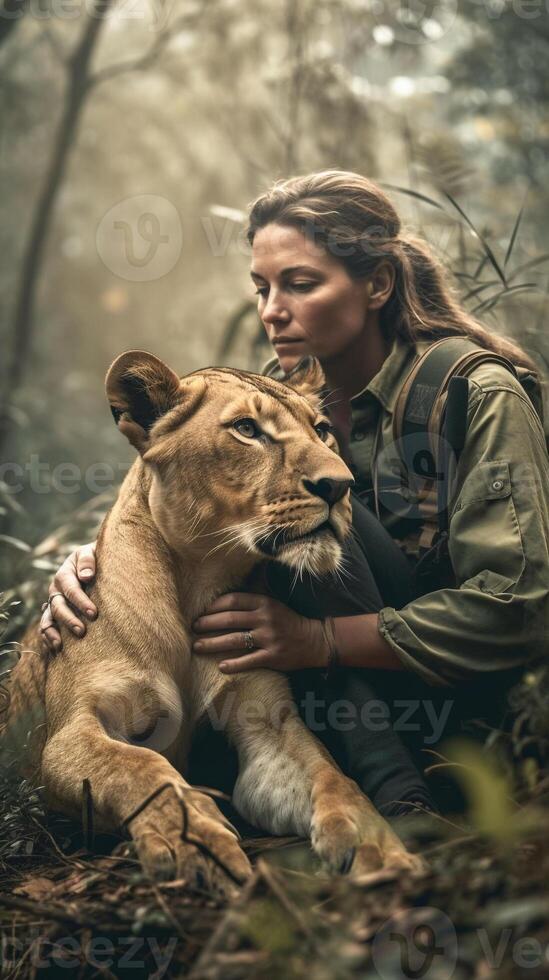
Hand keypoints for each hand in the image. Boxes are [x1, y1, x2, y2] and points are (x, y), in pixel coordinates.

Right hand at [39, 541, 97, 653]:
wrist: (94, 562)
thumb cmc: (96, 557)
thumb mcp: (91, 551)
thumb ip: (88, 560)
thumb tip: (86, 576)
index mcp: (65, 574)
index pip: (71, 589)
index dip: (81, 602)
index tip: (93, 613)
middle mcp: (56, 590)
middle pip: (58, 606)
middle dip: (68, 620)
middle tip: (82, 631)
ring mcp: (54, 603)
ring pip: (47, 619)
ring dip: (52, 633)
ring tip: (60, 646)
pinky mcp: (56, 614)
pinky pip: (47, 627)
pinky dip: (47, 638)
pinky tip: (54, 650)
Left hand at [192, 593, 328, 673]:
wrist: (314, 640)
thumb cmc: (287, 621)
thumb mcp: (273, 603)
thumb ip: (253, 597)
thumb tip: (230, 589)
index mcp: (263, 603)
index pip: (233, 600)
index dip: (213, 606)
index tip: (200, 612)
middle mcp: (265, 618)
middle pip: (229, 619)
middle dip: (207, 624)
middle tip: (193, 628)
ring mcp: (269, 638)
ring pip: (235, 640)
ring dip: (213, 643)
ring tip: (197, 646)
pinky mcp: (273, 656)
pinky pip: (249, 661)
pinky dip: (234, 664)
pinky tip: (221, 666)